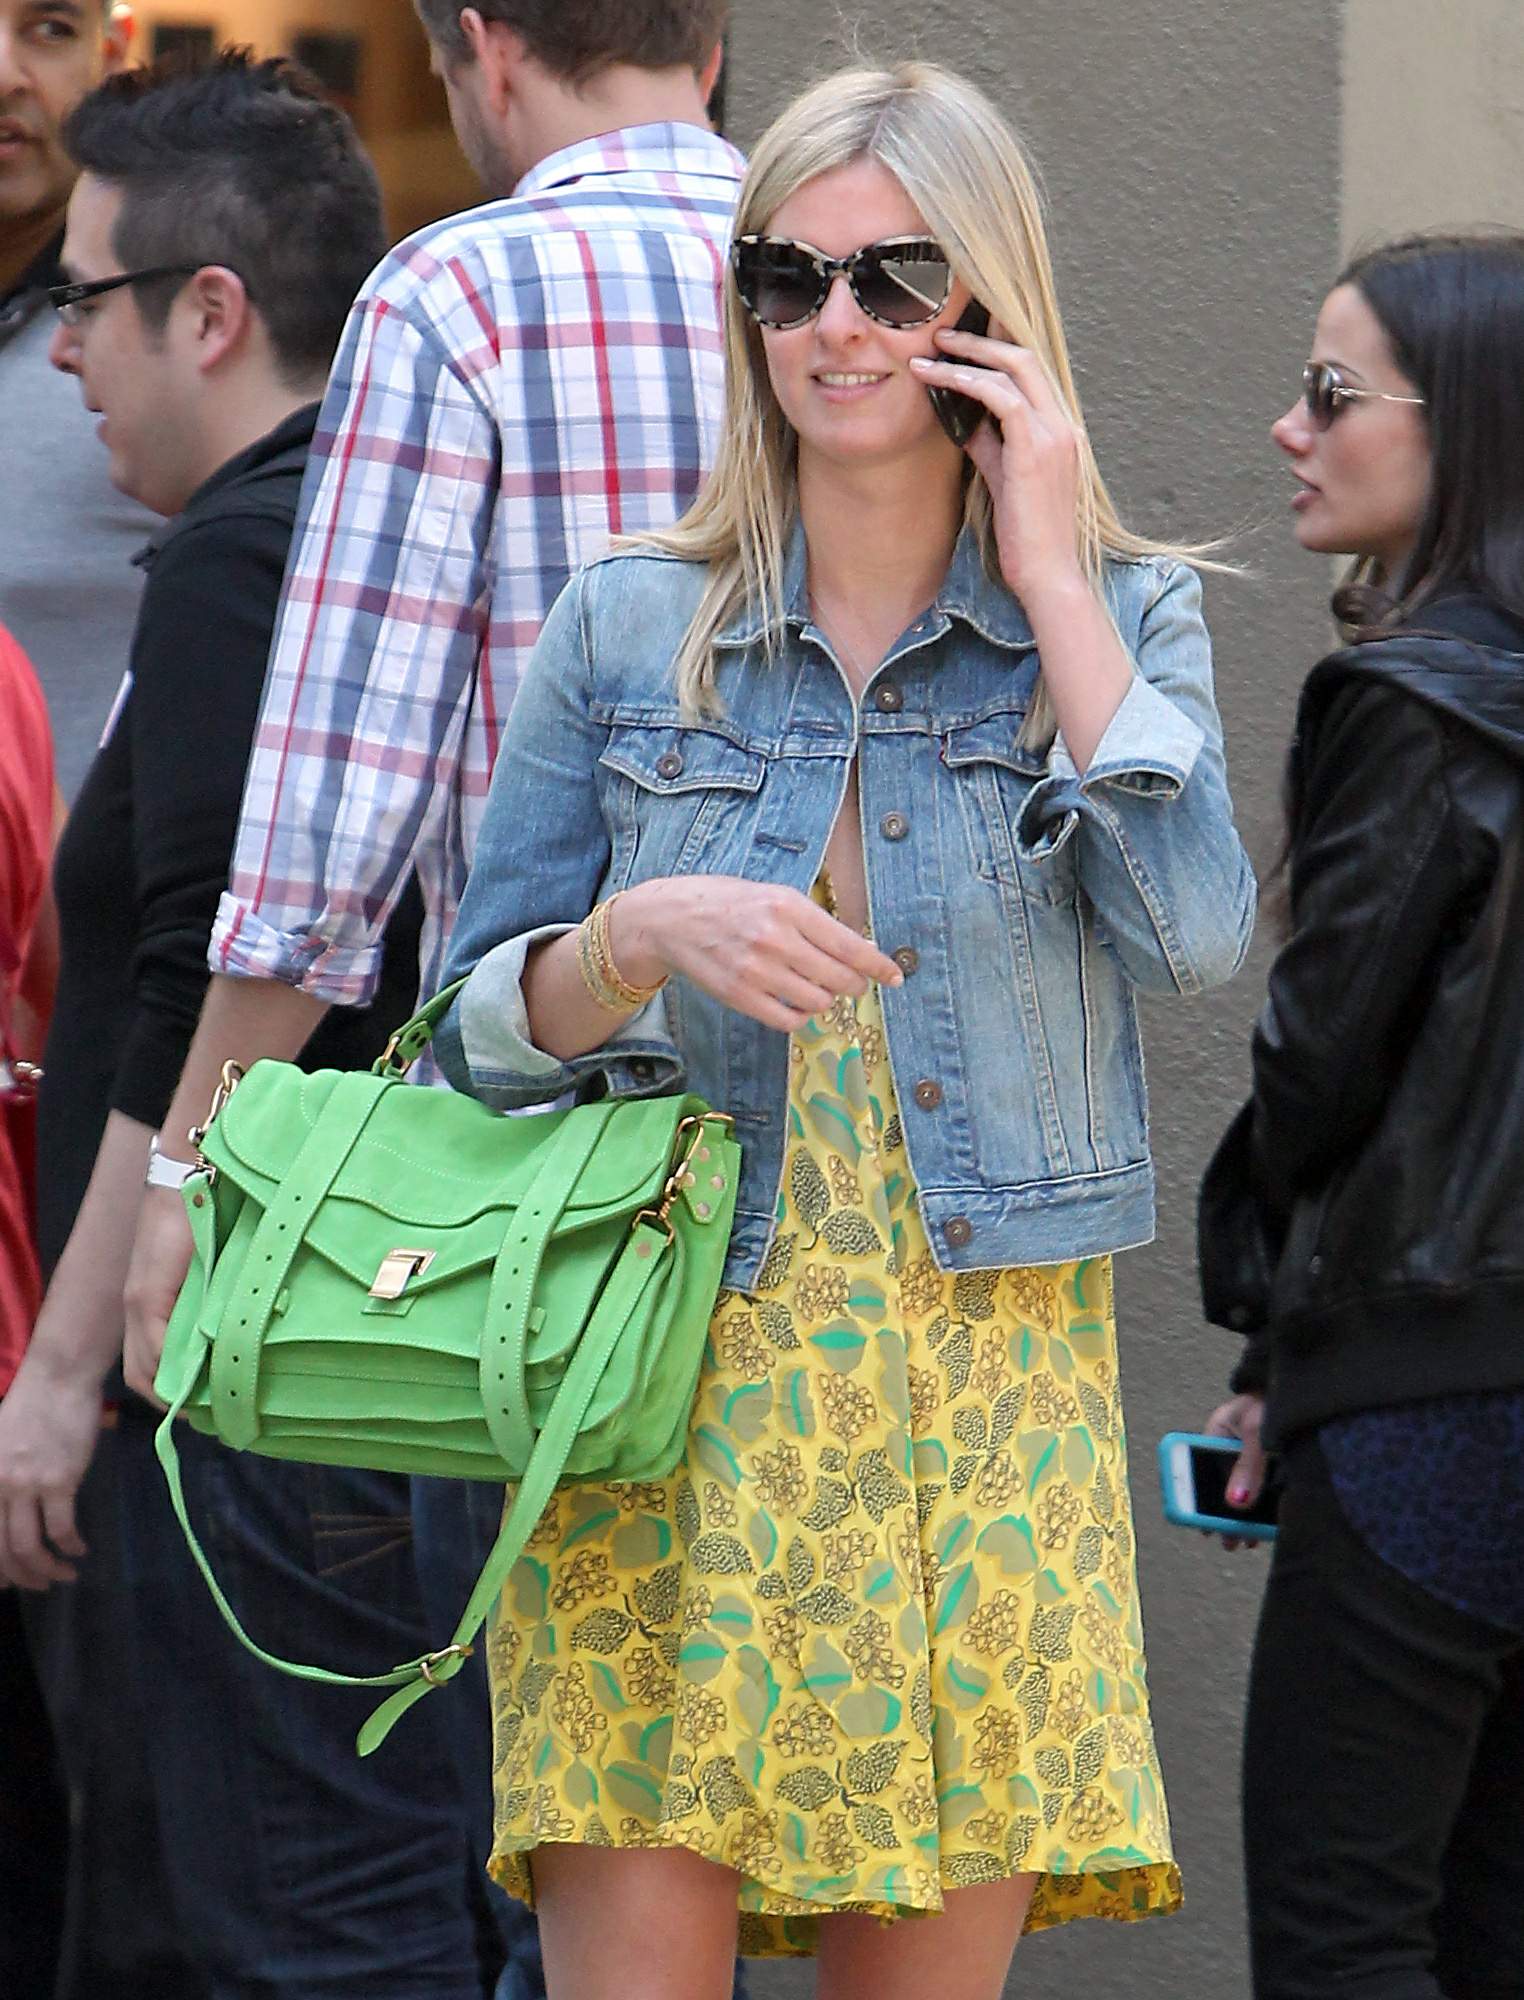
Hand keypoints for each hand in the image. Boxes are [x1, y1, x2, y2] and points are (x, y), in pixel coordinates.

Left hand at [0, 1353, 99, 1588]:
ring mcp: (27, 1485)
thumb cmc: (31, 1407)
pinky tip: (80, 1550)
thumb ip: (1, 1480)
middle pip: (4, 1550)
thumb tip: (11, 1514)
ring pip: (31, 1546)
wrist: (58, 1378)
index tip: (10, 1582)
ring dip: (48, 1570)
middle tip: (40, 1586)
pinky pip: (62, 1527)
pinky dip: (70, 1547)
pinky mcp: (59, 1480)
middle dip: (23, 1577)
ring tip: (65, 1575)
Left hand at [123, 1182, 194, 1406]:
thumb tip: (228, 1331)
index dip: (170, 1390)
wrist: (182, 1182)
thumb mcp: (201, 1269)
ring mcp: (139, 1303)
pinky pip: (156, 1343)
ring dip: (173, 1386)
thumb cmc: (198, 1219)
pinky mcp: (147, 1294)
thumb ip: (205, 1299)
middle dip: (170, 1398)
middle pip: (142, 1373)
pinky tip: (200, 1373)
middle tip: (204, 1409)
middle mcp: (137, 1309)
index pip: (147, 1365)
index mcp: (148, 1305)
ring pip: (146, 1365)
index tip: (200, 1404)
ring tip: (206, 1397)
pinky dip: (176, 1363)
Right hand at [613, 876, 903, 1032]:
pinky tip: (796, 1002)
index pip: (849, 945)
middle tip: (853, 983)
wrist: (670, 918)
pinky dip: (801, 1015)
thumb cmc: (727, 903)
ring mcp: (756, 970)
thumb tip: (858, 951)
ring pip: (817, 1001)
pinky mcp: (739, 996)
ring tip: (815, 986)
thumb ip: (813, 922)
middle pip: (839, 978)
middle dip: (854, 984)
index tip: (895, 976)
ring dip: (825, 998)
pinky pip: (789, 1019)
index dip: (878, 965)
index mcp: (789, 906)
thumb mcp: (773, 895)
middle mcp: (775, 938)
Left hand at [910, 326, 1086, 611]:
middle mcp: (1064, 425)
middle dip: (981, 339)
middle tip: (942, 334)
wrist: (1046, 573)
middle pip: (1025, 357)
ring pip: (1014, 369)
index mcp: (1061, 429)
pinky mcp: (1037, 450)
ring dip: (968, 356)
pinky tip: (944, 380)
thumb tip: (963, 417)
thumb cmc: (1025, 534)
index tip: (962, 340)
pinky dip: (972, 383)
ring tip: (931, 354)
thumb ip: (989, 443)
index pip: (1031, 371)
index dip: (997, 348)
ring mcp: (1055, 435)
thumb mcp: (1003, 476)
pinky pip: (1003, 399)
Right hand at [1204, 1391, 1268, 1553]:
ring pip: (1244, 1491)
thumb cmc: (1276, 1399)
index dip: (1194, 1494)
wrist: (1310, 1388)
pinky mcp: (1274, 1463)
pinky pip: (1264, 1489)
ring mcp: (1254, 1455)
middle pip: (1222, 1485)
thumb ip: (1247, 1466)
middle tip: (1227, 1540)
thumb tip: (1237, 1502)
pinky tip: (1265, 1528)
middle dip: (1223, 1515)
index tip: (1198, 1522)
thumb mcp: (1258, 1431)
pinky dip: (1263, 1509)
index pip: (1198, 1464)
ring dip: (1243, 1517)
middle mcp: (1233, 1446)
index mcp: (1219, 1431)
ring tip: (1246, 1540)